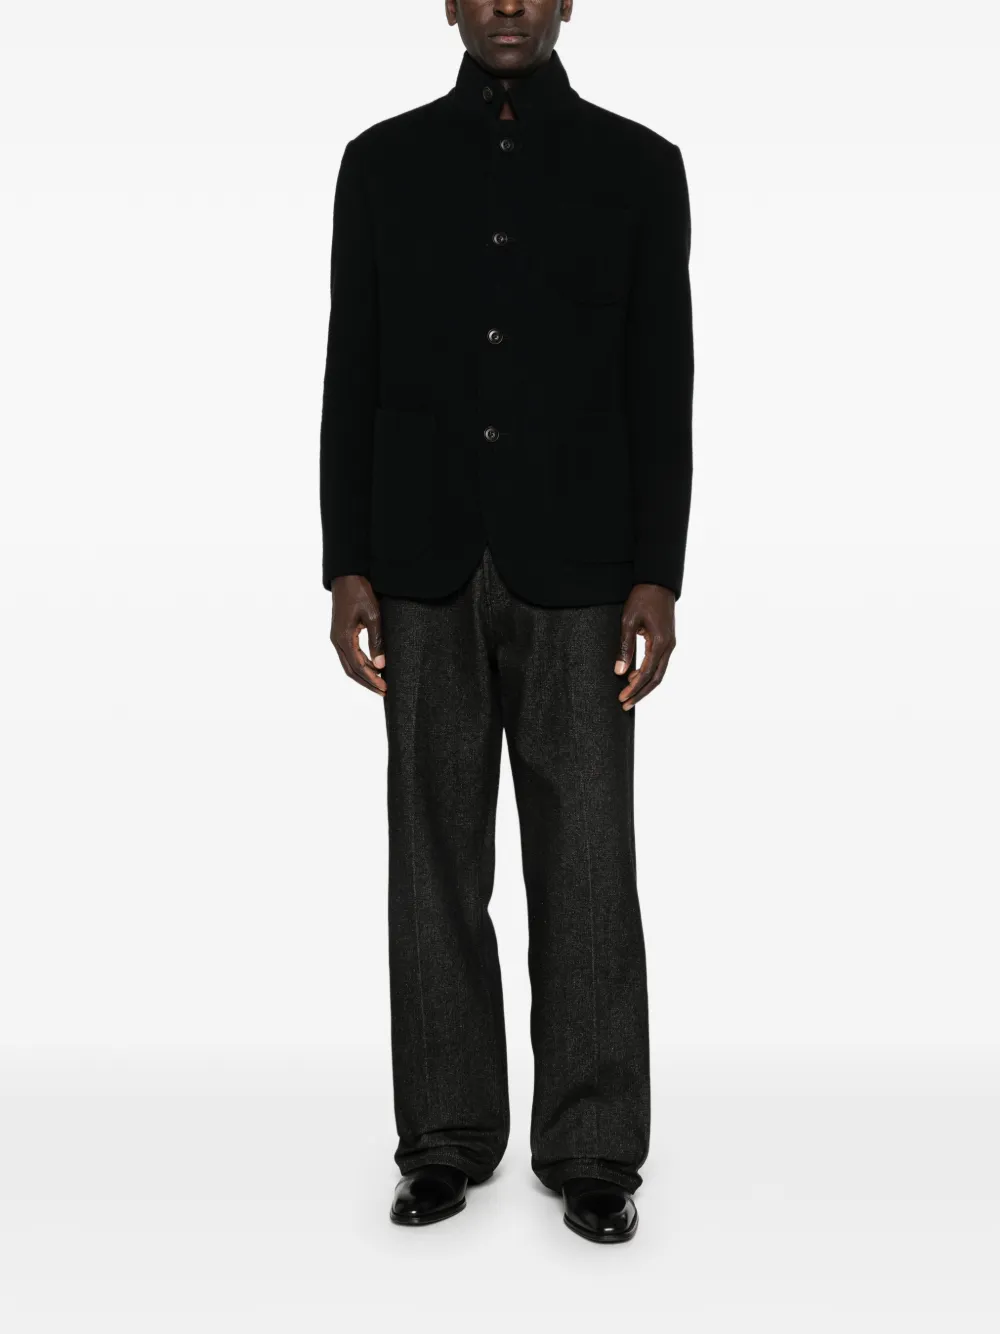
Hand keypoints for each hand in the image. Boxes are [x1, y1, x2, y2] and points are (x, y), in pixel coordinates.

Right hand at [330, 574, 385, 695]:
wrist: (347, 576)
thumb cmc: (360, 592)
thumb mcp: (373, 615)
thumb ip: (377, 641)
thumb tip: (381, 666)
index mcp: (343, 638)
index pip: (358, 667)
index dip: (372, 680)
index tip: (385, 688)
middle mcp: (337, 641)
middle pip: (351, 671)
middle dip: (368, 683)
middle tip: (384, 692)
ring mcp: (337, 638)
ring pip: (349, 664)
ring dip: (364, 675)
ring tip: (381, 683)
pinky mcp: (341, 634)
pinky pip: (350, 655)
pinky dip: (361, 664)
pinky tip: (374, 667)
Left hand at [614, 584, 676, 709]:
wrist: (658, 582)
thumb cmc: (642, 598)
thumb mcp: (628, 621)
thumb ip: (625, 647)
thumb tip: (620, 671)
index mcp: (660, 642)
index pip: (647, 673)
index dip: (634, 688)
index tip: (622, 698)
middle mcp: (669, 646)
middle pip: (656, 678)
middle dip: (640, 693)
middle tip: (625, 704)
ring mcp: (670, 643)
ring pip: (659, 672)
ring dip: (644, 685)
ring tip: (628, 694)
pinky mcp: (667, 640)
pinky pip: (659, 663)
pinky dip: (648, 673)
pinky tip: (635, 677)